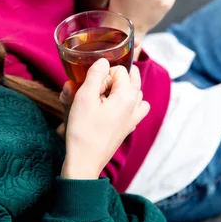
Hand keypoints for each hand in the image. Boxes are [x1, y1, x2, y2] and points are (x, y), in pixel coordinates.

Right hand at [60, 59, 149, 179]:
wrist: (85, 160)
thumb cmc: (83, 130)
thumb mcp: (84, 97)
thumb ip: (95, 74)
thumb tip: (103, 61)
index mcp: (127, 96)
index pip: (120, 70)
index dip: (104, 73)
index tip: (92, 86)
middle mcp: (135, 106)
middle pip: (133, 79)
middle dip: (116, 78)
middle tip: (98, 86)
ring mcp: (134, 118)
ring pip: (137, 94)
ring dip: (124, 89)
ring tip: (106, 95)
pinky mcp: (128, 128)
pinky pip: (136, 110)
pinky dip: (128, 104)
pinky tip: (114, 108)